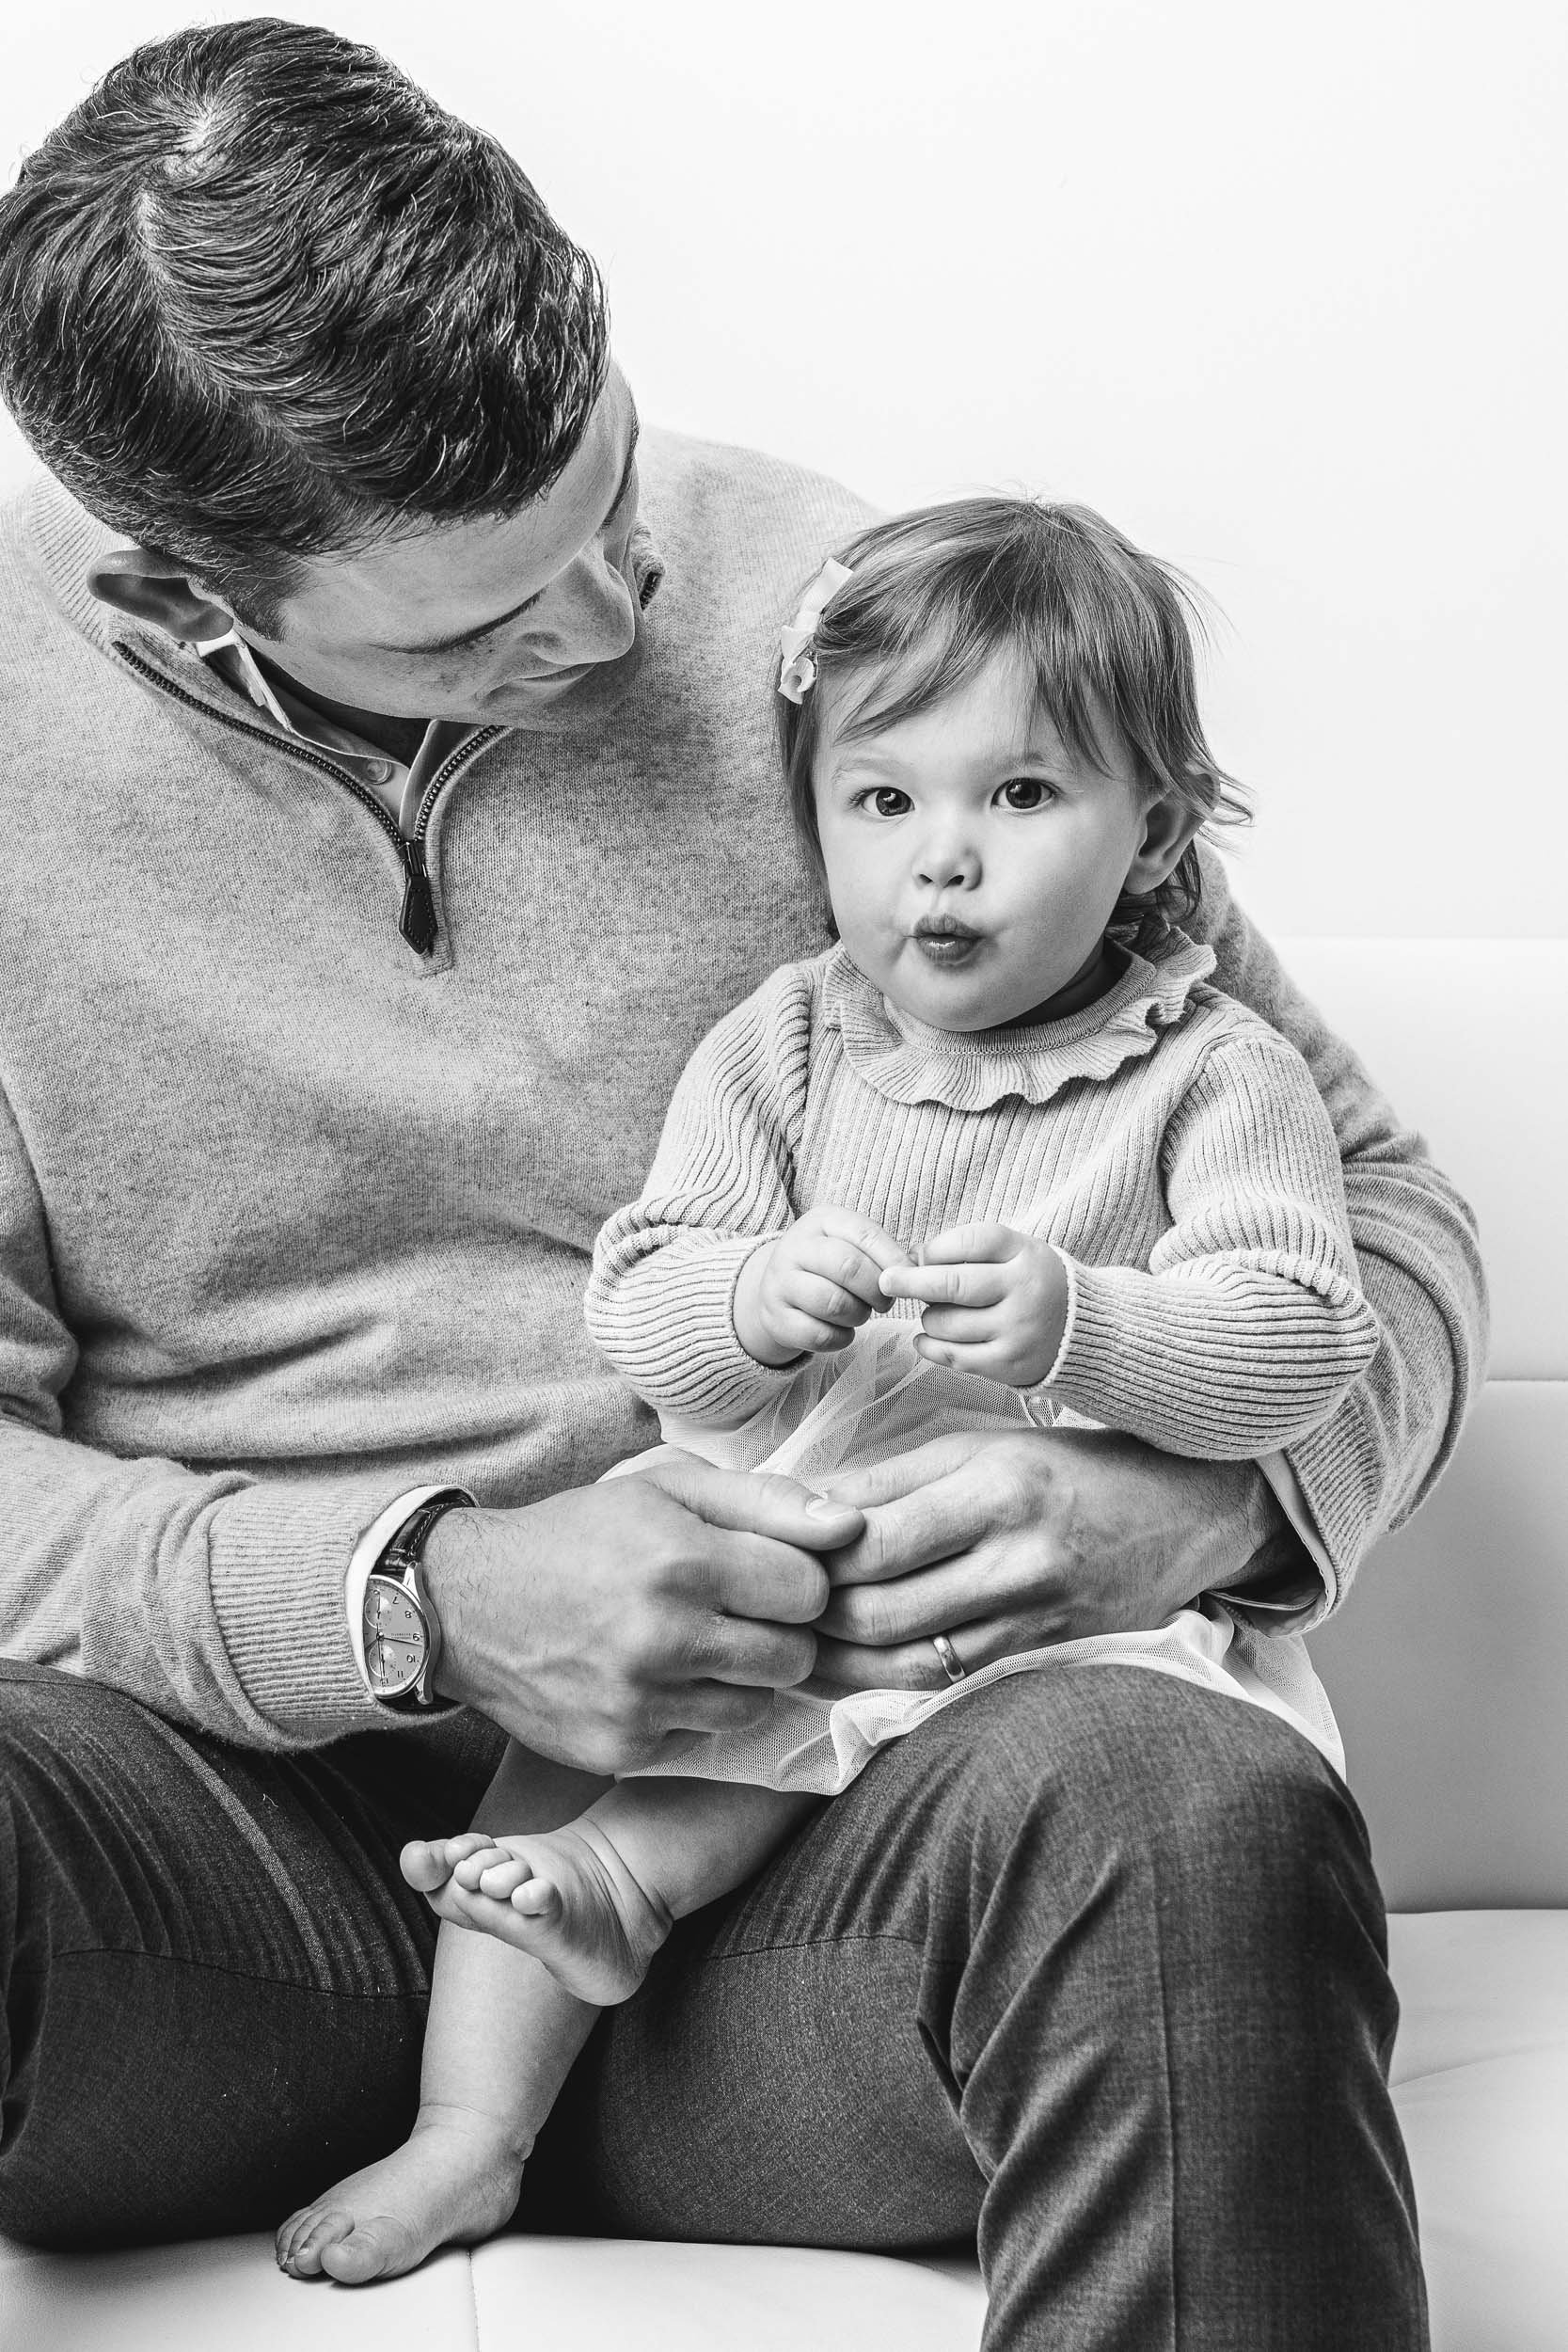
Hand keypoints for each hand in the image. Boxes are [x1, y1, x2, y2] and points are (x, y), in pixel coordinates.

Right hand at [422, 1451, 863, 1770]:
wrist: (467, 1604)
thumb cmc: (579, 1532)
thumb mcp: (664, 1485)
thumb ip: (765, 1501)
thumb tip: (851, 1527)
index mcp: (681, 1560)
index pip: (809, 1590)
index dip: (793, 1579)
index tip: (762, 1571)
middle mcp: (663, 1636)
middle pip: (794, 1656)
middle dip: (777, 1632)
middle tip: (732, 1610)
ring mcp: (641, 1702)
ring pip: (755, 1704)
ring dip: (738, 1676)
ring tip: (690, 1641)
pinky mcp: (622, 1750)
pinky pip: (703, 1739)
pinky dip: (690, 1711)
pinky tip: (651, 1675)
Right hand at [733, 1207, 909, 1366]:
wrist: (777, 1288)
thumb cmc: (828, 1266)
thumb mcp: (851, 1244)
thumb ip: (881, 1252)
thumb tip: (914, 1272)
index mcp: (821, 1220)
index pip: (866, 1234)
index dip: (894, 1261)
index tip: (907, 1280)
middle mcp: (795, 1247)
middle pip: (849, 1267)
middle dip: (877, 1291)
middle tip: (884, 1302)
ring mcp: (780, 1283)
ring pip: (833, 1303)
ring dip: (859, 1315)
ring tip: (860, 1313)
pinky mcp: (775, 1318)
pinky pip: (819, 1334)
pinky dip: (841, 1338)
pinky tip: (842, 1330)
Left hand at [807, 1425, 1286, 1691]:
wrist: (1185, 1514)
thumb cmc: (1069, 1468)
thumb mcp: (980, 1446)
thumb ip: (887, 1481)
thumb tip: (797, 1504)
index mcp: (996, 1486)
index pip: (874, 1540)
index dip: (810, 1559)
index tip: (772, 1558)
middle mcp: (1019, 1557)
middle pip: (884, 1609)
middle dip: (815, 1618)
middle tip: (773, 1612)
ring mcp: (1038, 1618)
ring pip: (911, 1662)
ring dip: (841, 1664)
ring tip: (795, 1650)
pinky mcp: (1049, 1657)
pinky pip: (952, 1683)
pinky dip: (891, 1683)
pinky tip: (853, 1673)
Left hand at [878, 1223, 1068, 1389]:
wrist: (1085, 1333)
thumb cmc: (1035, 1285)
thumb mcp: (1016, 1254)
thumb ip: (970, 1250)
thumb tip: (912, 1256)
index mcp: (1027, 1255)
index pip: (971, 1242)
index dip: (936, 1248)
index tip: (915, 1255)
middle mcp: (1025, 1292)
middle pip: (952, 1284)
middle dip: (910, 1281)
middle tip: (886, 1281)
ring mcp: (1017, 1331)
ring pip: (946, 1323)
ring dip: (929, 1317)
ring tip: (936, 1313)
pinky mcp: (1009, 1364)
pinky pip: (953, 1356)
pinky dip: (930, 1346)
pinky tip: (924, 1338)